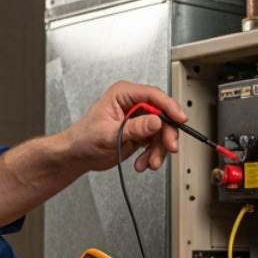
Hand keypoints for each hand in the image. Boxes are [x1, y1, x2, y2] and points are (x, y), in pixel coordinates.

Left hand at [67, 80, 188, 173]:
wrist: (78, 156)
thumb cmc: (84, 139)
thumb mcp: (110, 134)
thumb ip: (135, 128)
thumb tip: (156, 121)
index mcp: (123, 94)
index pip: (153, 96)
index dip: (169, 107)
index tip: (180, 119)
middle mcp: (133, 104)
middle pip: (162, 115)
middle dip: (166, 134)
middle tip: (168, 148)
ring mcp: (137, 119)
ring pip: (161, 132)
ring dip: (158, 150)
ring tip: (149, 162)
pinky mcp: (140, 133)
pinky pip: (155, 143)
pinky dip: (152, 155)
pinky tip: (142, 163)